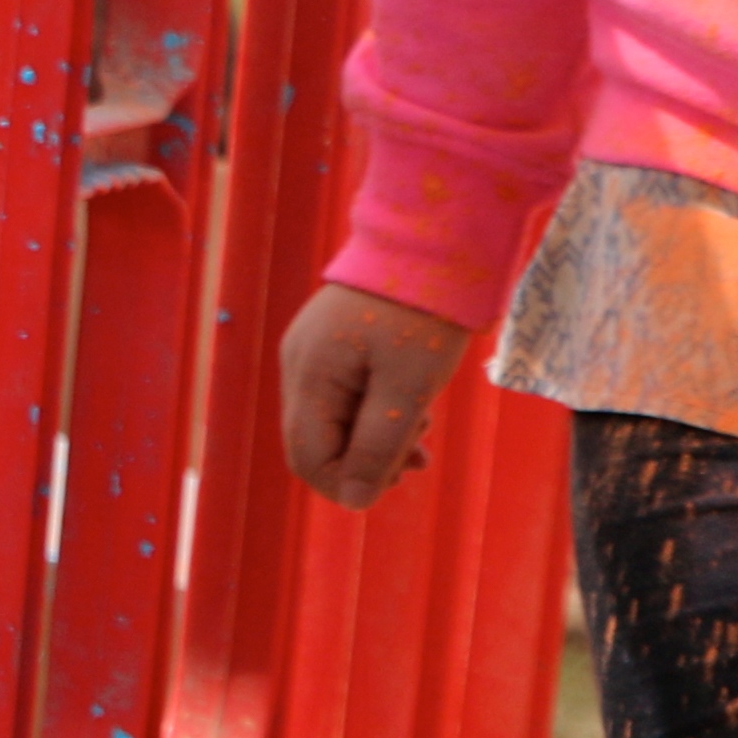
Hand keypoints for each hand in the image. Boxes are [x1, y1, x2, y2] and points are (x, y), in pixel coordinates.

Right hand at [279, 279, 474, 509]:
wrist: (437, 234)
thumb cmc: (424, 312)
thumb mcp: (408, 388)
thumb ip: (377, 447)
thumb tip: (354, 502)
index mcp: (309, 375)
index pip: (309, 459)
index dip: (349, 483)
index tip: (401, 476)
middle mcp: (300, 362)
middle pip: (319, 439)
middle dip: (366, 460)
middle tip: (419, 458)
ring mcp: (315, 346)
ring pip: (334, 416)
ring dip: (376, 435)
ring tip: (422, 433)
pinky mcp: (336, 335)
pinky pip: (346, 389)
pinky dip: (375, 406)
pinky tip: (412, 405)